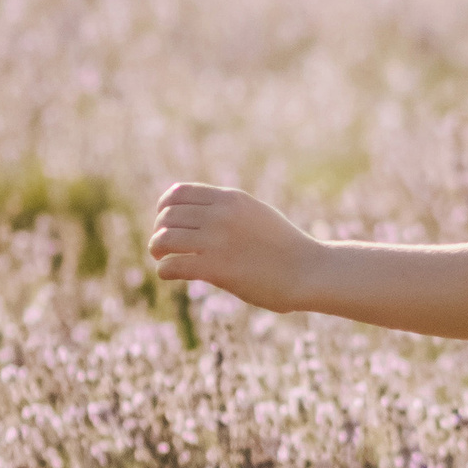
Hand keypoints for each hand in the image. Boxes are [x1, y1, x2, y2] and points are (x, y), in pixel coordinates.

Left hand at [149, 182, 321, 312]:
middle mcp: (220, 215)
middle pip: (167, 216)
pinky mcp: (216, 268)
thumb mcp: (257, 214)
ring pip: (163, 239)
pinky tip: (170, 274)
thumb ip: (230, 210)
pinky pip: (172, 266)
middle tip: (162, 246)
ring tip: (162, 258)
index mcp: (230, 199)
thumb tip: (202, 214)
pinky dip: (165, 270)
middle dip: (160, 231)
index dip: (164, 208)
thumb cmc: (286, 247)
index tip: (166, 222)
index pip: (177, 193)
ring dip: (157, 249)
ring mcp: (217, 241)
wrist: (310, 271)